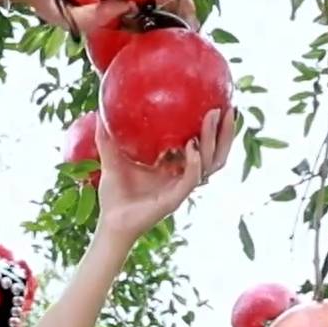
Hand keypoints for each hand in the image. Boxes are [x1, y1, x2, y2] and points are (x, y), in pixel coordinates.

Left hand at [94, 106, 236, 243]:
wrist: (110, 222)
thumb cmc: (114, 196)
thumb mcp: (112, 159)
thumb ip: (107, 137)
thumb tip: (99, 111)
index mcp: (174, 168)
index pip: (202, 146)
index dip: (213, 128)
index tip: (216, 103)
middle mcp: (182, 177)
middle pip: (215, 154)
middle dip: (225, 132)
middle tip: (228, 107)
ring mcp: (181, 188)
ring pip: (210, 164)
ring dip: (214, 140)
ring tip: (213, 117)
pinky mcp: (175, 199)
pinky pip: (192, 179)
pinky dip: (195, 162)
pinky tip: (192, 145)